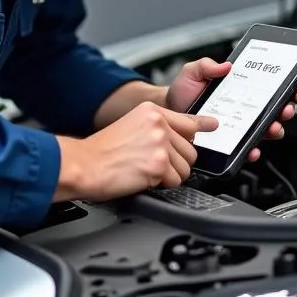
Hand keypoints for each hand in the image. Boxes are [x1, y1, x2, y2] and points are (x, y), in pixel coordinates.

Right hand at [53, 101, 218, 201]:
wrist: (83, 165)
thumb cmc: (101, 152)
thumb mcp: (131, 126)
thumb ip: (157, 128)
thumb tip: (184, 136)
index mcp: (151, 111)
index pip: (187, 121)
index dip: (201, 126)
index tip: (212, 125)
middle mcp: (159, 123)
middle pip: (190, 150)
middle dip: (176, 163)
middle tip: (153, 165)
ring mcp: (160, 143)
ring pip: (186, 168)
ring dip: (170, 176)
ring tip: (146, 171)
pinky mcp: (159, 164)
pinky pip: (176, 181)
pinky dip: (162, 185)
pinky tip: (144, 178)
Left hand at [165, 56, 296, 162]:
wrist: (168, 113)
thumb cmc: (183, 92)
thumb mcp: (194, 72)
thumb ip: (208, 65)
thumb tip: (225, 65)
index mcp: (243, 90)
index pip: (272, 89)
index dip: (290, 88)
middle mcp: (246, 109)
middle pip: (276, 110)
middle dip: (287, 109)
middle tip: (287, 107)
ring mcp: (240, 127)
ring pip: (266, 131)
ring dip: (275, 129)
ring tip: (272, 127)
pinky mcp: (230, 143)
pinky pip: (246, 149)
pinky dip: (252, 151)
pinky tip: (252, 149)